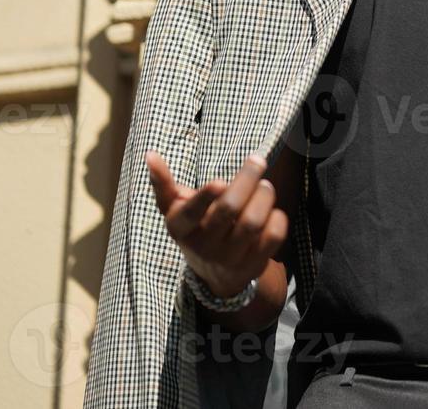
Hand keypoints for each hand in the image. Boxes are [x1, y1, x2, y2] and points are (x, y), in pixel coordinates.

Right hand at [147, 152, 287, 298]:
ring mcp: (230, 257)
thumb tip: (151, 154)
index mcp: (181, 229)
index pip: (190, 213)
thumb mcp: (176, 210)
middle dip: (246, 180)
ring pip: (253, 222)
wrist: (216, 273)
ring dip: (264, 196)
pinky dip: (277, 218)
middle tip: (257, 161)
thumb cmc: (196, 227)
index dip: (205, 197)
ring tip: (265, 185)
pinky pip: (272, 237)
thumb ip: (163, 183)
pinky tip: (272, 210)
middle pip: (229, 209)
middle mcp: (204, 246)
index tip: (219, 181)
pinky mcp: (254, 263)